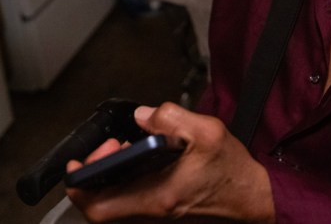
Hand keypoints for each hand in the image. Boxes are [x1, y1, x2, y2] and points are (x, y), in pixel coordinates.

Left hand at [66, 103, 275, 222]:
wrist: (252, 197)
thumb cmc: (232, 172)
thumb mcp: (207, 132)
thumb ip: (170, 117)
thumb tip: (142, 116)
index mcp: (158, 195)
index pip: (100, 207)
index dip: (80, 185)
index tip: (78, 163)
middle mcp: (152, 211)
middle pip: (101, 204)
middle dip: (96, 171)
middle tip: (112, 146)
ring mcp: (155, 214)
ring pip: (113, 202)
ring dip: (111, 174)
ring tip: (126, 148)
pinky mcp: (160, 211)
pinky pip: (128, 199)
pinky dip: (124, 178)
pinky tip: (140, 159)